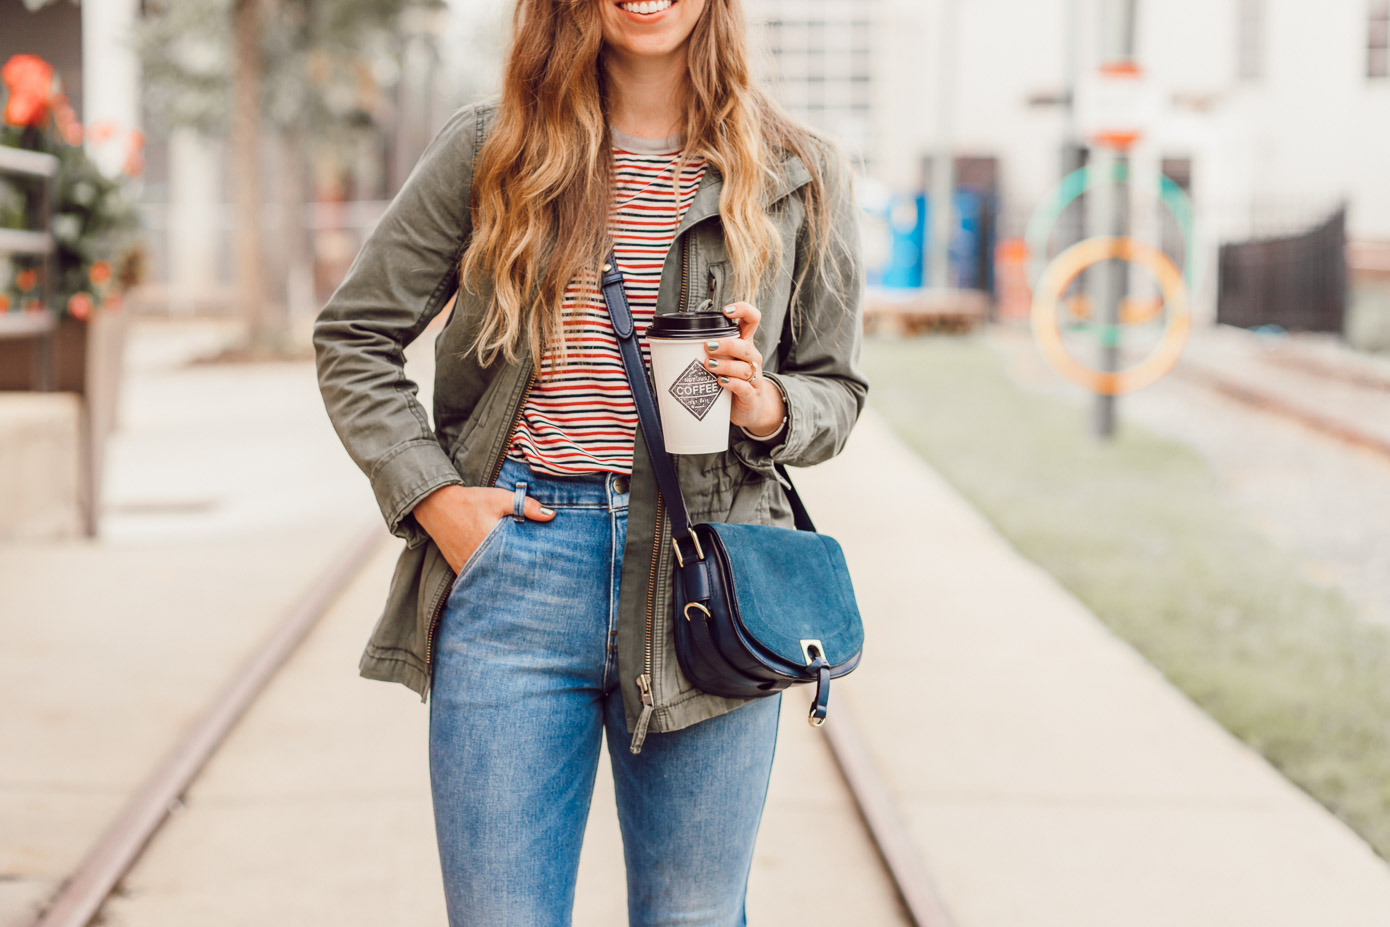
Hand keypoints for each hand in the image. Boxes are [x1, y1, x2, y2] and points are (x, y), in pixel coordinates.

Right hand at [410, 483, 554, 573]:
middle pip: (505, 575)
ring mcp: (467, 567)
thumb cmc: (471, 501)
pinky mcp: (459, 569)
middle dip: (520, 577)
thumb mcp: (499, 499)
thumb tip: (551, 515)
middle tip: (537, 580)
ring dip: (503, 579)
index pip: (517, 563)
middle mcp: (478, 560)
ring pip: (490, 579)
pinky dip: (488, 578)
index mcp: (491, 543)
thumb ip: (524, 506)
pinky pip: (476, 579)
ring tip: (521, 582)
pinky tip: (499, 577)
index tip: (544, 570)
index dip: (531, 567)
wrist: (437, 505)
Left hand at [703, 301, 785, 434]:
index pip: (752, 320)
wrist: (750, 409)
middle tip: (707, 346)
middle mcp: (751, 358)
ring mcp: (754, 377)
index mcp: (744, 344)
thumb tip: (669, 344)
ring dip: (725, 365)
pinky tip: (721, 382)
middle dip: (726, 344)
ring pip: (744, 368)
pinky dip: (732, 383)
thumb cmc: (732, 380)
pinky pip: (745, 387)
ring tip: (708, 365)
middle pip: (745, 346)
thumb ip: (706, 351)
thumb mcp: (724, 361)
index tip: (727, 311)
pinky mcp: (751, 395)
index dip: (743, 310)